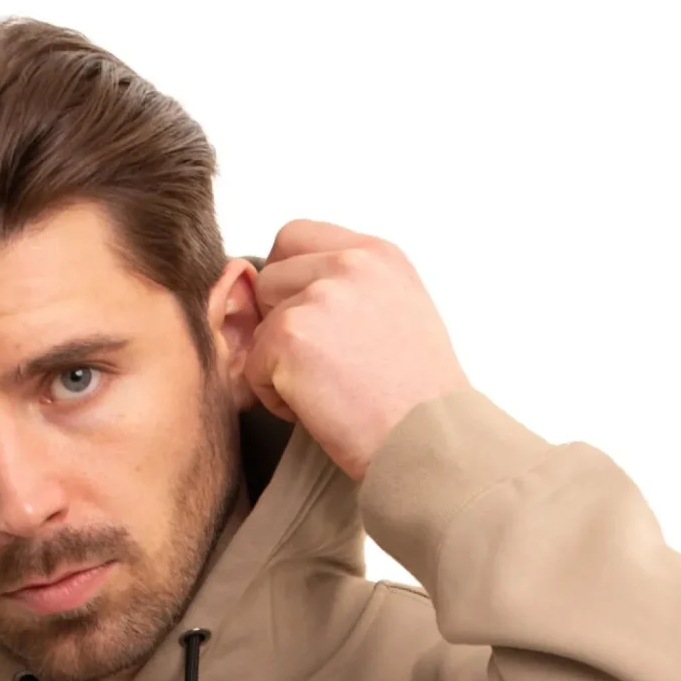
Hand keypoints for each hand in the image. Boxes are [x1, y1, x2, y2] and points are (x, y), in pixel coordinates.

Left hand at [244, 222, 472, 479]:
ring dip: (277, 361)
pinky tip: (319, 411)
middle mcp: (349, 262)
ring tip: (325, 391)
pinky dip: (275, 398)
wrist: (428, 442)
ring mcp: (318, 296)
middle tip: (320, 367)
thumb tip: (298, 292)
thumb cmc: (419, 399)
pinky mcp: (290, 336)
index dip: (289, 283)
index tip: (311, 326)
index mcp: (377, 254)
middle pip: (269, 276)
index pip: (296, 237)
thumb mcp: (402, 313)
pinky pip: (253, 365)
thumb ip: (353, 289)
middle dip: (280, 323)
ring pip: (259, 323)